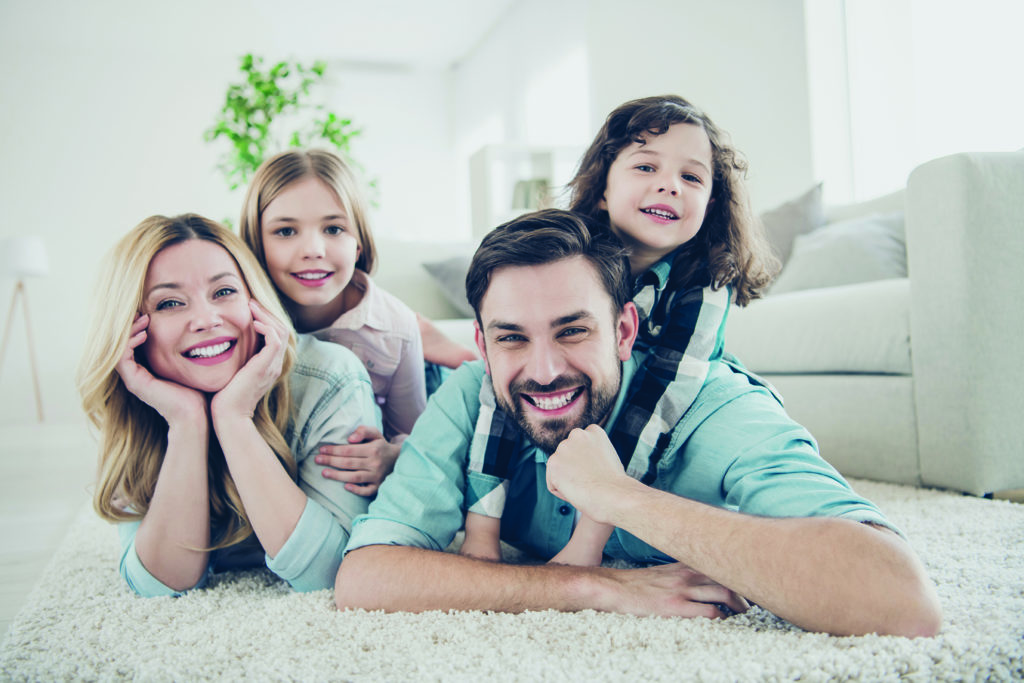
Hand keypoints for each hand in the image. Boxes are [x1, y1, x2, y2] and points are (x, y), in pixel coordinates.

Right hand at [115, 313, 205, 422]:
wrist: (195, 413)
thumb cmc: (196, 390)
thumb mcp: (188, 365)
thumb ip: (185, 351)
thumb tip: (197, 331)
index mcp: (147, 370)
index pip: (135, 343)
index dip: (138, 327)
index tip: (149, 314)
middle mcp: (136, 374)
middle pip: (124, 344)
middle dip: (132, 326)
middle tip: (143, 313)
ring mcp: (133, 379)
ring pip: (120, 349)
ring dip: (130, 331)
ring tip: (144, 320)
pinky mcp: (134, 383)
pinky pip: (122, 358)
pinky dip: (130, 343)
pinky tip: (143, 334)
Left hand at [211, 300, 287, 420]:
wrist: (229, 415)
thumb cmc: (225, 397)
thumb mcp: (234, 372)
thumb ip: (237, 359)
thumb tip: (225, 343)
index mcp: (270, 365)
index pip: (277, 335)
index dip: (266, 319)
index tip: (250, 309)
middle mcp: (275, 364)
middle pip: (283, 329)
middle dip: (267, 313)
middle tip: (251, 302)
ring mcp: (273, 366)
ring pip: (281, 331)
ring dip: (266, 316)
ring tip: (251, 306)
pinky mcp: (266, 367)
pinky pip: (275, 340)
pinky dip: (266, 328)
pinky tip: (252, 323)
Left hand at [315, 425, 399, 495]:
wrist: (398, 460)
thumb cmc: (381, 446)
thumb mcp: (375, 434)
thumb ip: (363, 431)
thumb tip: (350, 438)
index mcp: (373, 449)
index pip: (349, 450)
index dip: (334, 450)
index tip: (321, 450)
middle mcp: (375, 463)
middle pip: (348, 463)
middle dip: (331, 461)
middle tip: (317, 460)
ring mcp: (377, 476)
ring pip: (354, 477)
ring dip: (337, 476)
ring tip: (324, 473)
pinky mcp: (378, 486)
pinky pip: (366, 491)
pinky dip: (356, 490)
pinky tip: (345, 487)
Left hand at [546, 424, 630, 521]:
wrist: (612, 495)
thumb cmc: (615, 484)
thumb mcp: (609, 457)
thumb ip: (594, 453)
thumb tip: (584, 460)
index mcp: (594, 431)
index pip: (580, 445)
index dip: (586, 462)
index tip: (595, 471)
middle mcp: (577, 434)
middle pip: (568, 456)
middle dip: (574, 468)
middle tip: (589, 480)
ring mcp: (563, 447)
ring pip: (559, 469)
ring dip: (568, 480)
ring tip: (584, 486)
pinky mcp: (553, 462)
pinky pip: (552, 483)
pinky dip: (561, 491)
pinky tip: (576, 491)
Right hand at [602, 562, 749, 618]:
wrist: (613, 587)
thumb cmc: (635, 584)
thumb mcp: (661, 572)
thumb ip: (679, 572)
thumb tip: (694, 578)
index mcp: (682, 565)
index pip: (717, 561)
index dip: (734, 571)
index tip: (744, 581)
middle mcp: (686, 574)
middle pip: (726, 576)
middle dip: (742, 590)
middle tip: (750, 603)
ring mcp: (682, 589)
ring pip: (722, 593)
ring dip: (737, 605)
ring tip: (743, 615)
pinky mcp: (676, 606)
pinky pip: (708, 612)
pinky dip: (721, 618)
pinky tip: (723, 623)